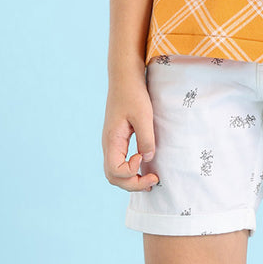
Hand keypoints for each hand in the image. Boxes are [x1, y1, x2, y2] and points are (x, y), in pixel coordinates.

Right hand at [103, 77, 158, 191]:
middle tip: (154, 180)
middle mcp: (108, 145)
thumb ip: (146, 138)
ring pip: (114, 173)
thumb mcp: (143, 115)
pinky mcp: (117, 141)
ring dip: (131, 180)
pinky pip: (119, 164)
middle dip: (132, 184)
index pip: (114, 171)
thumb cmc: (133, 94)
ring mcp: (111, 144)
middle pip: (113, 177)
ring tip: (150, 179)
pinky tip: (144, 168)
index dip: (130, 172)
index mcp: (112, 140)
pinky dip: (130, 172)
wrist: (124, 79)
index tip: (142, 156)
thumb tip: (147, 159)